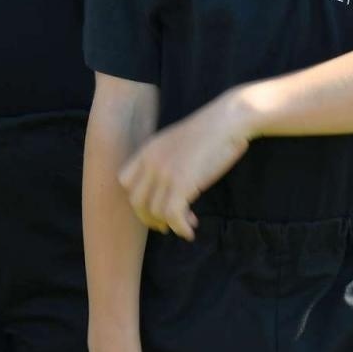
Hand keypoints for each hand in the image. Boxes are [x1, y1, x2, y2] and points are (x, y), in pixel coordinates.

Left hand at [118, 92, 251, 240]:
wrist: (228, 120)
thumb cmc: (212, 130)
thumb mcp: (179, 142)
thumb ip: (167, 160)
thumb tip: (169, 185)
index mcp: (148, 150)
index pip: (125, 180)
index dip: (137, 197)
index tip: (153, 205)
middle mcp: (151, 162)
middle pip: (136, 201)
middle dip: (149, 218)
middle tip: (164, 225)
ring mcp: (165, 173)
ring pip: (155, 212)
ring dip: (170, 224)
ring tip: (187, 225)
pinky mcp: (181, 183)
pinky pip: (173, 216)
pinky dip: (181, 228)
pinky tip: (190, 231)